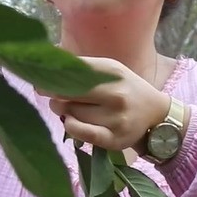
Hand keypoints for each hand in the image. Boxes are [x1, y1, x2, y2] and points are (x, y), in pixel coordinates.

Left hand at [39, 57, 170, 151]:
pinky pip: (80, 132)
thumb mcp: (108, 70)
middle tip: (55, 99)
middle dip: (55, 97)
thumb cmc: (124, 89)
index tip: (40, 82)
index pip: (71, 71)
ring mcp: (116, 118)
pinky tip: (71, 123)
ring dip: (64, 113)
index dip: (50, 78)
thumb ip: (80, 66)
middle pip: (67, 93)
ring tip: (71, 110)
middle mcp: (116, 93)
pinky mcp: (114, 139)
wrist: (155, 114)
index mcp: (111, 70)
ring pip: (71, 113)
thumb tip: (48, 57)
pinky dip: (71, 127)